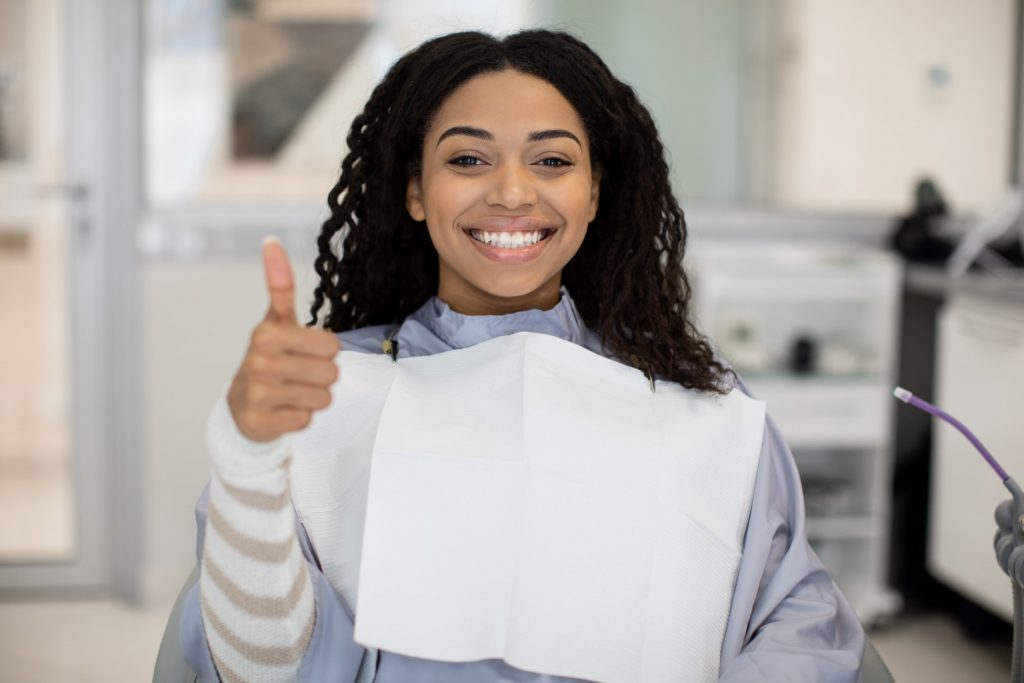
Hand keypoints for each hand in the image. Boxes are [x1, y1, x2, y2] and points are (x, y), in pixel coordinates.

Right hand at [227, 237, 340, 442]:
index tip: (304, 352)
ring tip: (292, 392)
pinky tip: (283, 410)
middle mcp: (259, 361)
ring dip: (313, 398)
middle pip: (331, 373)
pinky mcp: (260, 422)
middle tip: (299, 375)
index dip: (325, 352)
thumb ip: (279, 284)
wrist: (242, 406)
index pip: (332, 345)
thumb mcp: (275, 320)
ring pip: (323, 398)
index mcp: (267, 333)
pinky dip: (301, 417)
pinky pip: (307, 420)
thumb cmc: (270, 357)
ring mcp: (258, 393)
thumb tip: (271, 241)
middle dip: (322, 377)